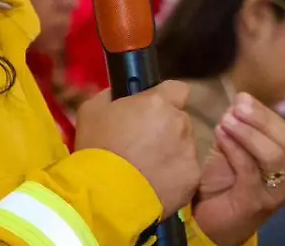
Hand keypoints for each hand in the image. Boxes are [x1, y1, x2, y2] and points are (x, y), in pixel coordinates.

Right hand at [74, 81, 199, 216]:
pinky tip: (155, 185)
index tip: (155, 111)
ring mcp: (189, 151)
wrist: (106, 195)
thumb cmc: (97, 149)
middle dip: (166, 130)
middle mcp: (179, 122)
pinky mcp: (192, 178)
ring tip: (147, 170)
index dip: (167, 99)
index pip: (178, 90)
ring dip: (171, 153)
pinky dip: (174, 178)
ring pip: (185, 147)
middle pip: (180, 121)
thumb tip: (122, 96)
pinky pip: (185, 173)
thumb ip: (113, 97)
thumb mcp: (92, 111)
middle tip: (144, 146)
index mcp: (158, 102)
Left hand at [193, 93, 284, 245]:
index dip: (264, 112)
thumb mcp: (237, 148)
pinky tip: (220, 135)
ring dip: (248, 133)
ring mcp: (279, 193)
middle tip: (236, 106)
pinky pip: (250, 169)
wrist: (211, 221)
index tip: (242, 97)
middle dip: (260, 119)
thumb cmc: (226, 182)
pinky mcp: (259, 202)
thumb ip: (244, 127)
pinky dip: (235, 148)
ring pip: (273, 155)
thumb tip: (242, 100)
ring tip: (226, 120)